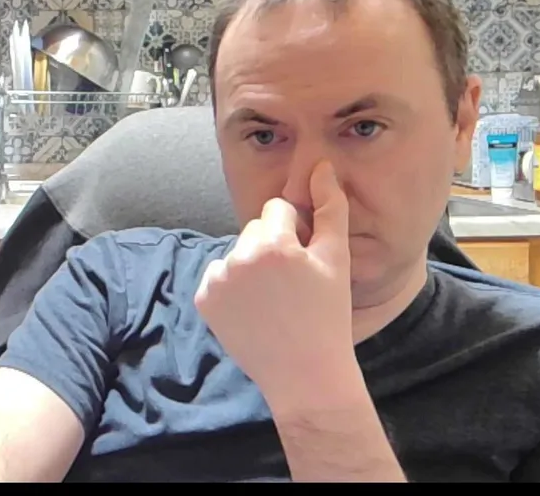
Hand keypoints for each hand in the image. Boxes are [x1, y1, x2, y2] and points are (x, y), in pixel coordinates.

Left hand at [194, 160, 356, 408]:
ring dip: (250, 267)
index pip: (276, 210)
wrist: (303, 373)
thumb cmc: (326, 315)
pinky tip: (253, 310)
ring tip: (273, 300)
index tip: (303, 261)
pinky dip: (231, 288)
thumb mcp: (335, 260)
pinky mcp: (203, 300)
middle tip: (290, 285)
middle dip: (270, 247)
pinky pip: (217, 277)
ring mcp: (216, 280)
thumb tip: (321, 167)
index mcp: (272, 244)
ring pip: (236, 253)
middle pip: (254, 230)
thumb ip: (330, 207)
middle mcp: (238, 257)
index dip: (294, 233)